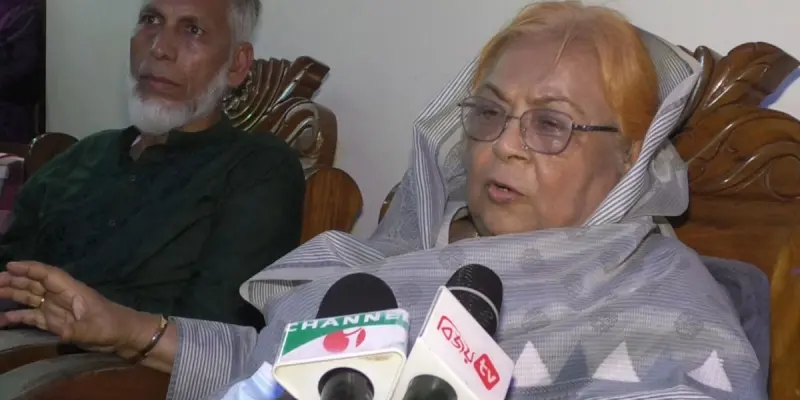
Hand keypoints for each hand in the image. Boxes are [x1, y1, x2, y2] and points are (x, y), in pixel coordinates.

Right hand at [0, 261, 142, 351]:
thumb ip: (78, 330)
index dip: (30, 268)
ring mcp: (57, 308)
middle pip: (34, 283)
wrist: (123, 335)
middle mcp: (61, 296)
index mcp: (72, 290)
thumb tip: (61, 331)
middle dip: (14, 280)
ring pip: (30, 297)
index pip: (48, 275)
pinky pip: (32, 316)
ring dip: (12, 294)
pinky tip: (2, 320)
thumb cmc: (113, 326)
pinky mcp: (55, 322)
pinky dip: (17, 317)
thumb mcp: (96, 329)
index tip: (10, 265)